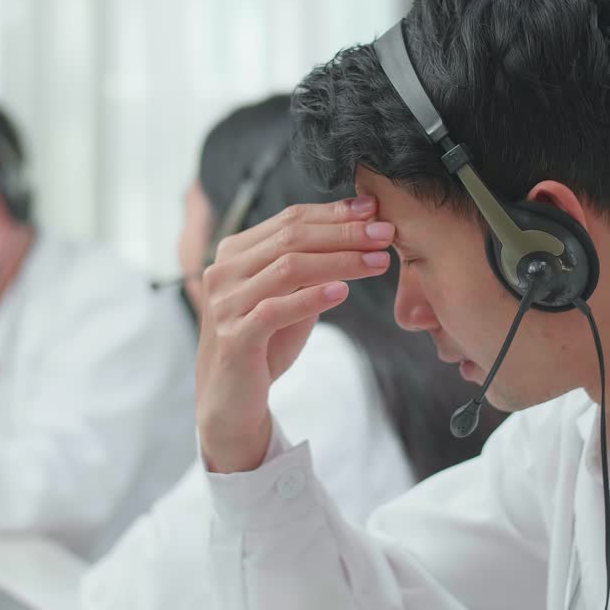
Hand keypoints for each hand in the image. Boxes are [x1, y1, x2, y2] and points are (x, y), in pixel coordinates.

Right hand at [196, 195, 393, 472]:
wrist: (231, 400)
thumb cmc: (265, 342)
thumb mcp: (289, 295)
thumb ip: (311, 264)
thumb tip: (361, 228)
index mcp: (234, 252)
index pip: (289, 219)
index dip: (334, 213)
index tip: (373, 210)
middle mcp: (224, 271)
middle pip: (292, 239)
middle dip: (344, 233)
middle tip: (385, 232)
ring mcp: (225, 304)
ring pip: (288, 268)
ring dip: (340, 262)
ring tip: (378, 261)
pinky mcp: (234, 337)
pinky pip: (276, 310)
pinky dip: (312, 298)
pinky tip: (343, 292)